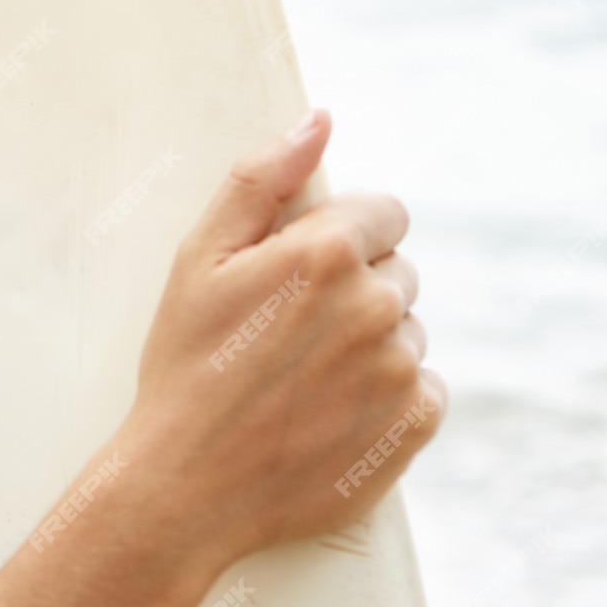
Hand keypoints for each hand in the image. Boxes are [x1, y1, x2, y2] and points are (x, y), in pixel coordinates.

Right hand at [118, 109, 443, 565]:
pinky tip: (326, 413)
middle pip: (398, 272)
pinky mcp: (415, 424)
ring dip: (369, 344)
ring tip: (301, 379)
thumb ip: (260, 179)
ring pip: (407, 331)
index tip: (300, 275)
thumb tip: (319, 121)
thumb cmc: (184, 365)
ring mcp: (400, 368)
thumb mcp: (199, 259)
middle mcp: (376, 304)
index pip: (385, 213)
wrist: (185, 485)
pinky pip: (422, 388)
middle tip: (287, 334)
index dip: (340, 237)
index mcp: (326, 252)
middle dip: (354, 290)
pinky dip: (385, 397)